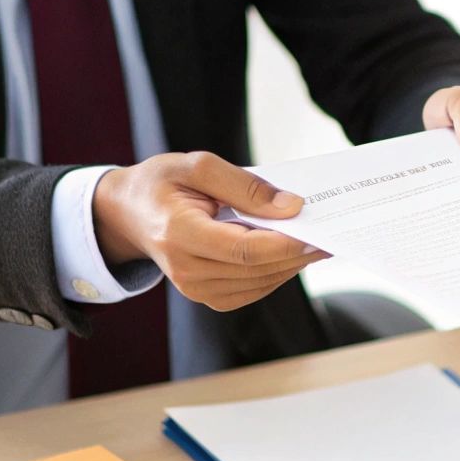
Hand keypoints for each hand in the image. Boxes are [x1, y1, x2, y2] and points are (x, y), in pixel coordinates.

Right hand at [92, 152, 328, 311]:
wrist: (127, 213)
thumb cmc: (161, 183)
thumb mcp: (198, 165)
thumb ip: (246, 186)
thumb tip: (292, 207)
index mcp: (179, 233)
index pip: (244, 249)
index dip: (285, 243)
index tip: (317, 230)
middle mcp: (185, 269)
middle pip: (257, 268)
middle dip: (298, 253)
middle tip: (332, 233)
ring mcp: (194, 288)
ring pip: (259, 283)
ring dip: (292, 264)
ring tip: (319, 242)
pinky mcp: (205, 295)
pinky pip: (252, 290)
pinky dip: (276, 273)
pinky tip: (292, 254)